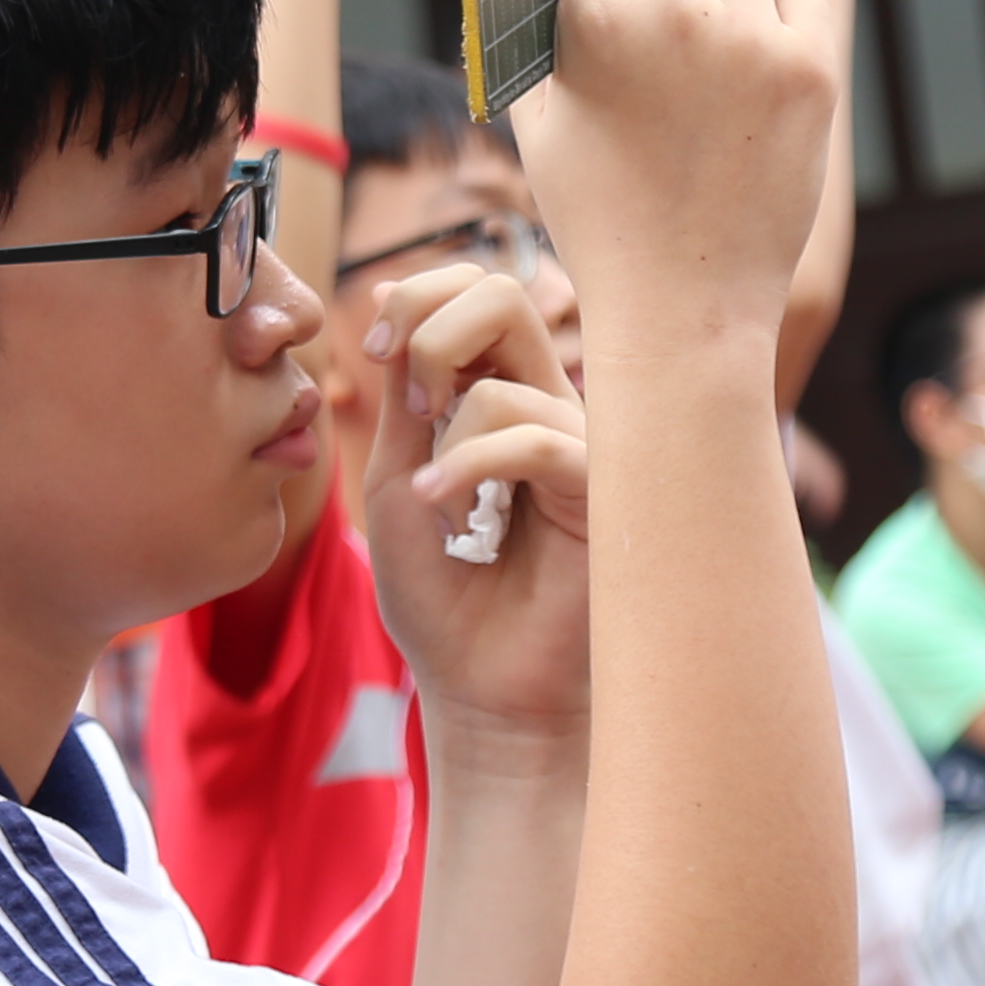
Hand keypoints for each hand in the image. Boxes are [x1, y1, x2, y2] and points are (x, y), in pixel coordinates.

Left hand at [363, 260, 589, 727]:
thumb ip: (404, 395)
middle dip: (432, 330)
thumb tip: (392, 294)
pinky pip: (539, 437)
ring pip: (510, 376)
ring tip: (437, 504)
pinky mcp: (605, 491)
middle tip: (410, 408)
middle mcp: (551, 408)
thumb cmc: (443, 599)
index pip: (476, 292)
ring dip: (448, 438)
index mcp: (504, 395)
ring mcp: (584, 445)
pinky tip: (445, 510)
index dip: (420, 297)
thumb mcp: (399, 479)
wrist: (481, 693)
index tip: (379, 350)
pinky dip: (473, 466)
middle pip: (503, 294)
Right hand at [509, 0, 834, 360]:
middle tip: (662, 36)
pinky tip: (757, 62)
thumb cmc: (600, 221)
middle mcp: (675, 15)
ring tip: (713, 42)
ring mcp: (751, 39)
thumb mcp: (537, 131)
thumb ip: (529, 48)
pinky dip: (780, 12)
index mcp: (596, 21)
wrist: (684, 304)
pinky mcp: (810, 67)